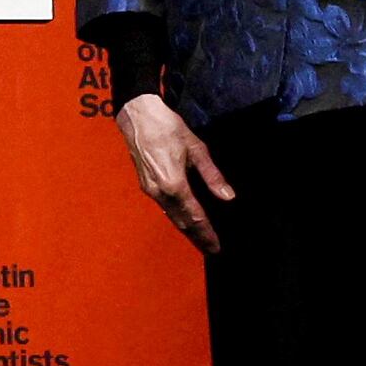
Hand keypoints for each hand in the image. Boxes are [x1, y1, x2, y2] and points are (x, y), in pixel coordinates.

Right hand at [116, 93, 234, 253]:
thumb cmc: (168, 127)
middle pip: (181, 222)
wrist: (138, 116)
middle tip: (210, 249)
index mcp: (174, 185)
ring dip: (186, 229)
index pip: (195, 216)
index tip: (216, 247)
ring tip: (200, 238)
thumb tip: (228, 196)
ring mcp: (150, 190)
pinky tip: (184, 218)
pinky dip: (176, 217)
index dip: (207, 233)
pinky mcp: (145, 185)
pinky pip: (164, 207)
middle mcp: (160, 192)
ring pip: (171, 216)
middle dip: (197, 237)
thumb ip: (212, 175)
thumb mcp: (196, 149)